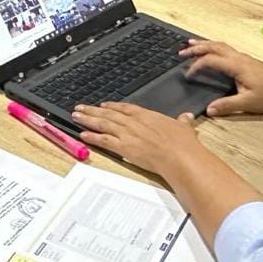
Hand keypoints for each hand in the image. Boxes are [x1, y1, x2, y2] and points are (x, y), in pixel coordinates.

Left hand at [70, 102, 202, 175]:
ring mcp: (127, 134)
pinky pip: (104, 140)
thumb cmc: (183, 143)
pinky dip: (93, 137)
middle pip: (109, 114)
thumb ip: (182, 121)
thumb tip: (186, 117)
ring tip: (76, 116)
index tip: (103, 105)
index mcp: (147, 116)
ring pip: (103, 124)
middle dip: (93, 110)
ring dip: (88, 119)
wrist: (179, 156)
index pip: (125, 108)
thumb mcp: (184, 128)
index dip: (113, 106)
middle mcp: (134, 123)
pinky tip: (83, 134)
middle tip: (80, 107)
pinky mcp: (124, 147)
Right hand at [181, 40, 262, 114]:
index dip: (197, 66)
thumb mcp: (247, 103)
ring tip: (191, 44)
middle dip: (197, 47)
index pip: (211, 60)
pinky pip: (226, 49)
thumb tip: (208, 109)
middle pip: (214, 46)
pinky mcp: (247, 61)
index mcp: (237, 66)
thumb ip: (227, 105)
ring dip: (205, 44)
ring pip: (221, 45)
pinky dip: (214, 47)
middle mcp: (239, 58)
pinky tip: (211, 52)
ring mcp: (244, 58)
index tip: (188, 74)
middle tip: (182, 51)